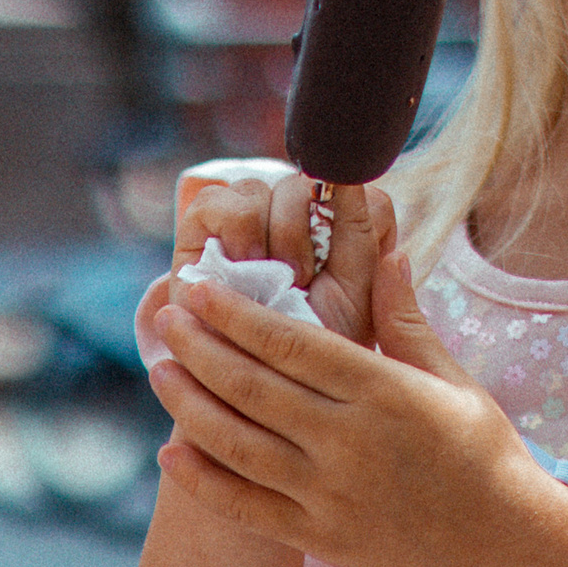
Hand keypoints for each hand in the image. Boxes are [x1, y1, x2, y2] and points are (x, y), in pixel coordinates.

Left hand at [149, 243, 554, 566]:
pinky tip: (171, 452)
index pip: (290, 342)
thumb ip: (407, 322)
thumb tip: (387, 253)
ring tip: (160, 372)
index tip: (199, 289)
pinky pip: (246, 507)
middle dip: (199, 347)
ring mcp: (330, 494)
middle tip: (165, 317)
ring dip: (190, 404)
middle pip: (252, 385)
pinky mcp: (321, 539)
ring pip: (238, 442)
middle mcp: (349, 440)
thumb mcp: (455, 381)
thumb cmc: (488, 457)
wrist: (509, 550)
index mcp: (383, 392)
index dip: (235, 313)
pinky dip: (203, 480)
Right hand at [160, 169, 393, 347]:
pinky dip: (237, 227)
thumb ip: (365, 239)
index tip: (349, 265)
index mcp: (337, 230)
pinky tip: (242, 263)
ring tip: (273, 277)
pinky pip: (220, 199)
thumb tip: (353, 184)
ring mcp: (247, 218)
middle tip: (303, 278)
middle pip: (310, 183)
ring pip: (268, 187)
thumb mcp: (357, 296)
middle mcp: (292, 216)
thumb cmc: (316, 346)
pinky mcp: (203, 228)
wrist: (266, 383)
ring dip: (277, 234)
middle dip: (309, 231)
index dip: (355, 219)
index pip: (355, 191)